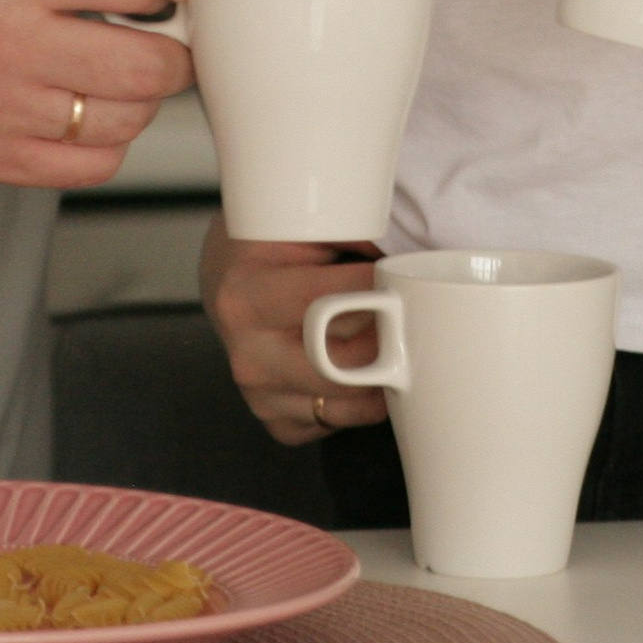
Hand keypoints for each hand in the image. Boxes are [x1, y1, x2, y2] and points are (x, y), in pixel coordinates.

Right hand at [0, 0, 192, 187]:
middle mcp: (10, 43)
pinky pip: (89, 167)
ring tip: (119, 70)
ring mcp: (0, 112)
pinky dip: (105, 143)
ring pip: (126, 121)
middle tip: (164, 37)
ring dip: (141, 98)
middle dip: (175, 50)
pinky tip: (87, 110)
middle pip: (151, 65)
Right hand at [200, 216, 388, 443]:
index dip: (376, 289)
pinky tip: (367, 368)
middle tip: (415, 316)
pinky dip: (361, 401)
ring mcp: (259, 393)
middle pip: (340, 363)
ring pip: (344, 401)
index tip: (404, 278)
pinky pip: (334, 423)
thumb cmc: (269, 242)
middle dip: (386, 340)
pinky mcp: (275, 419)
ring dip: (383, 376)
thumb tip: (405, 246)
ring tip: (401, 342)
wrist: (228, 275)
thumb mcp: (296, 219)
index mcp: (246, 297)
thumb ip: (348, 228)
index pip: (327, 303)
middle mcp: (247, 353)